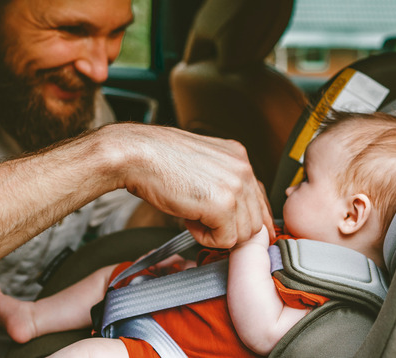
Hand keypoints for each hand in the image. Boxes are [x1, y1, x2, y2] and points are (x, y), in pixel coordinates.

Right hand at [106, 124, 273, 247]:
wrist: (136, 155)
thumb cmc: (158, 159)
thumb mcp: (200, 164)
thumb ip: (222, 181)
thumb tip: (233, 208)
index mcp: (238, 156)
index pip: (259, 197)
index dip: (249, 219)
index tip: (242, 233)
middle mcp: (243, 168)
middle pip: (255, 219)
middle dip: (230, 228)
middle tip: (201, 220)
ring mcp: (236, 186)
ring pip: (244, 233)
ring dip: (217, 233)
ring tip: (192, 215)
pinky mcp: (223, 205)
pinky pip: (225, 240)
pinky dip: (205, 238)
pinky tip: (188, 220)